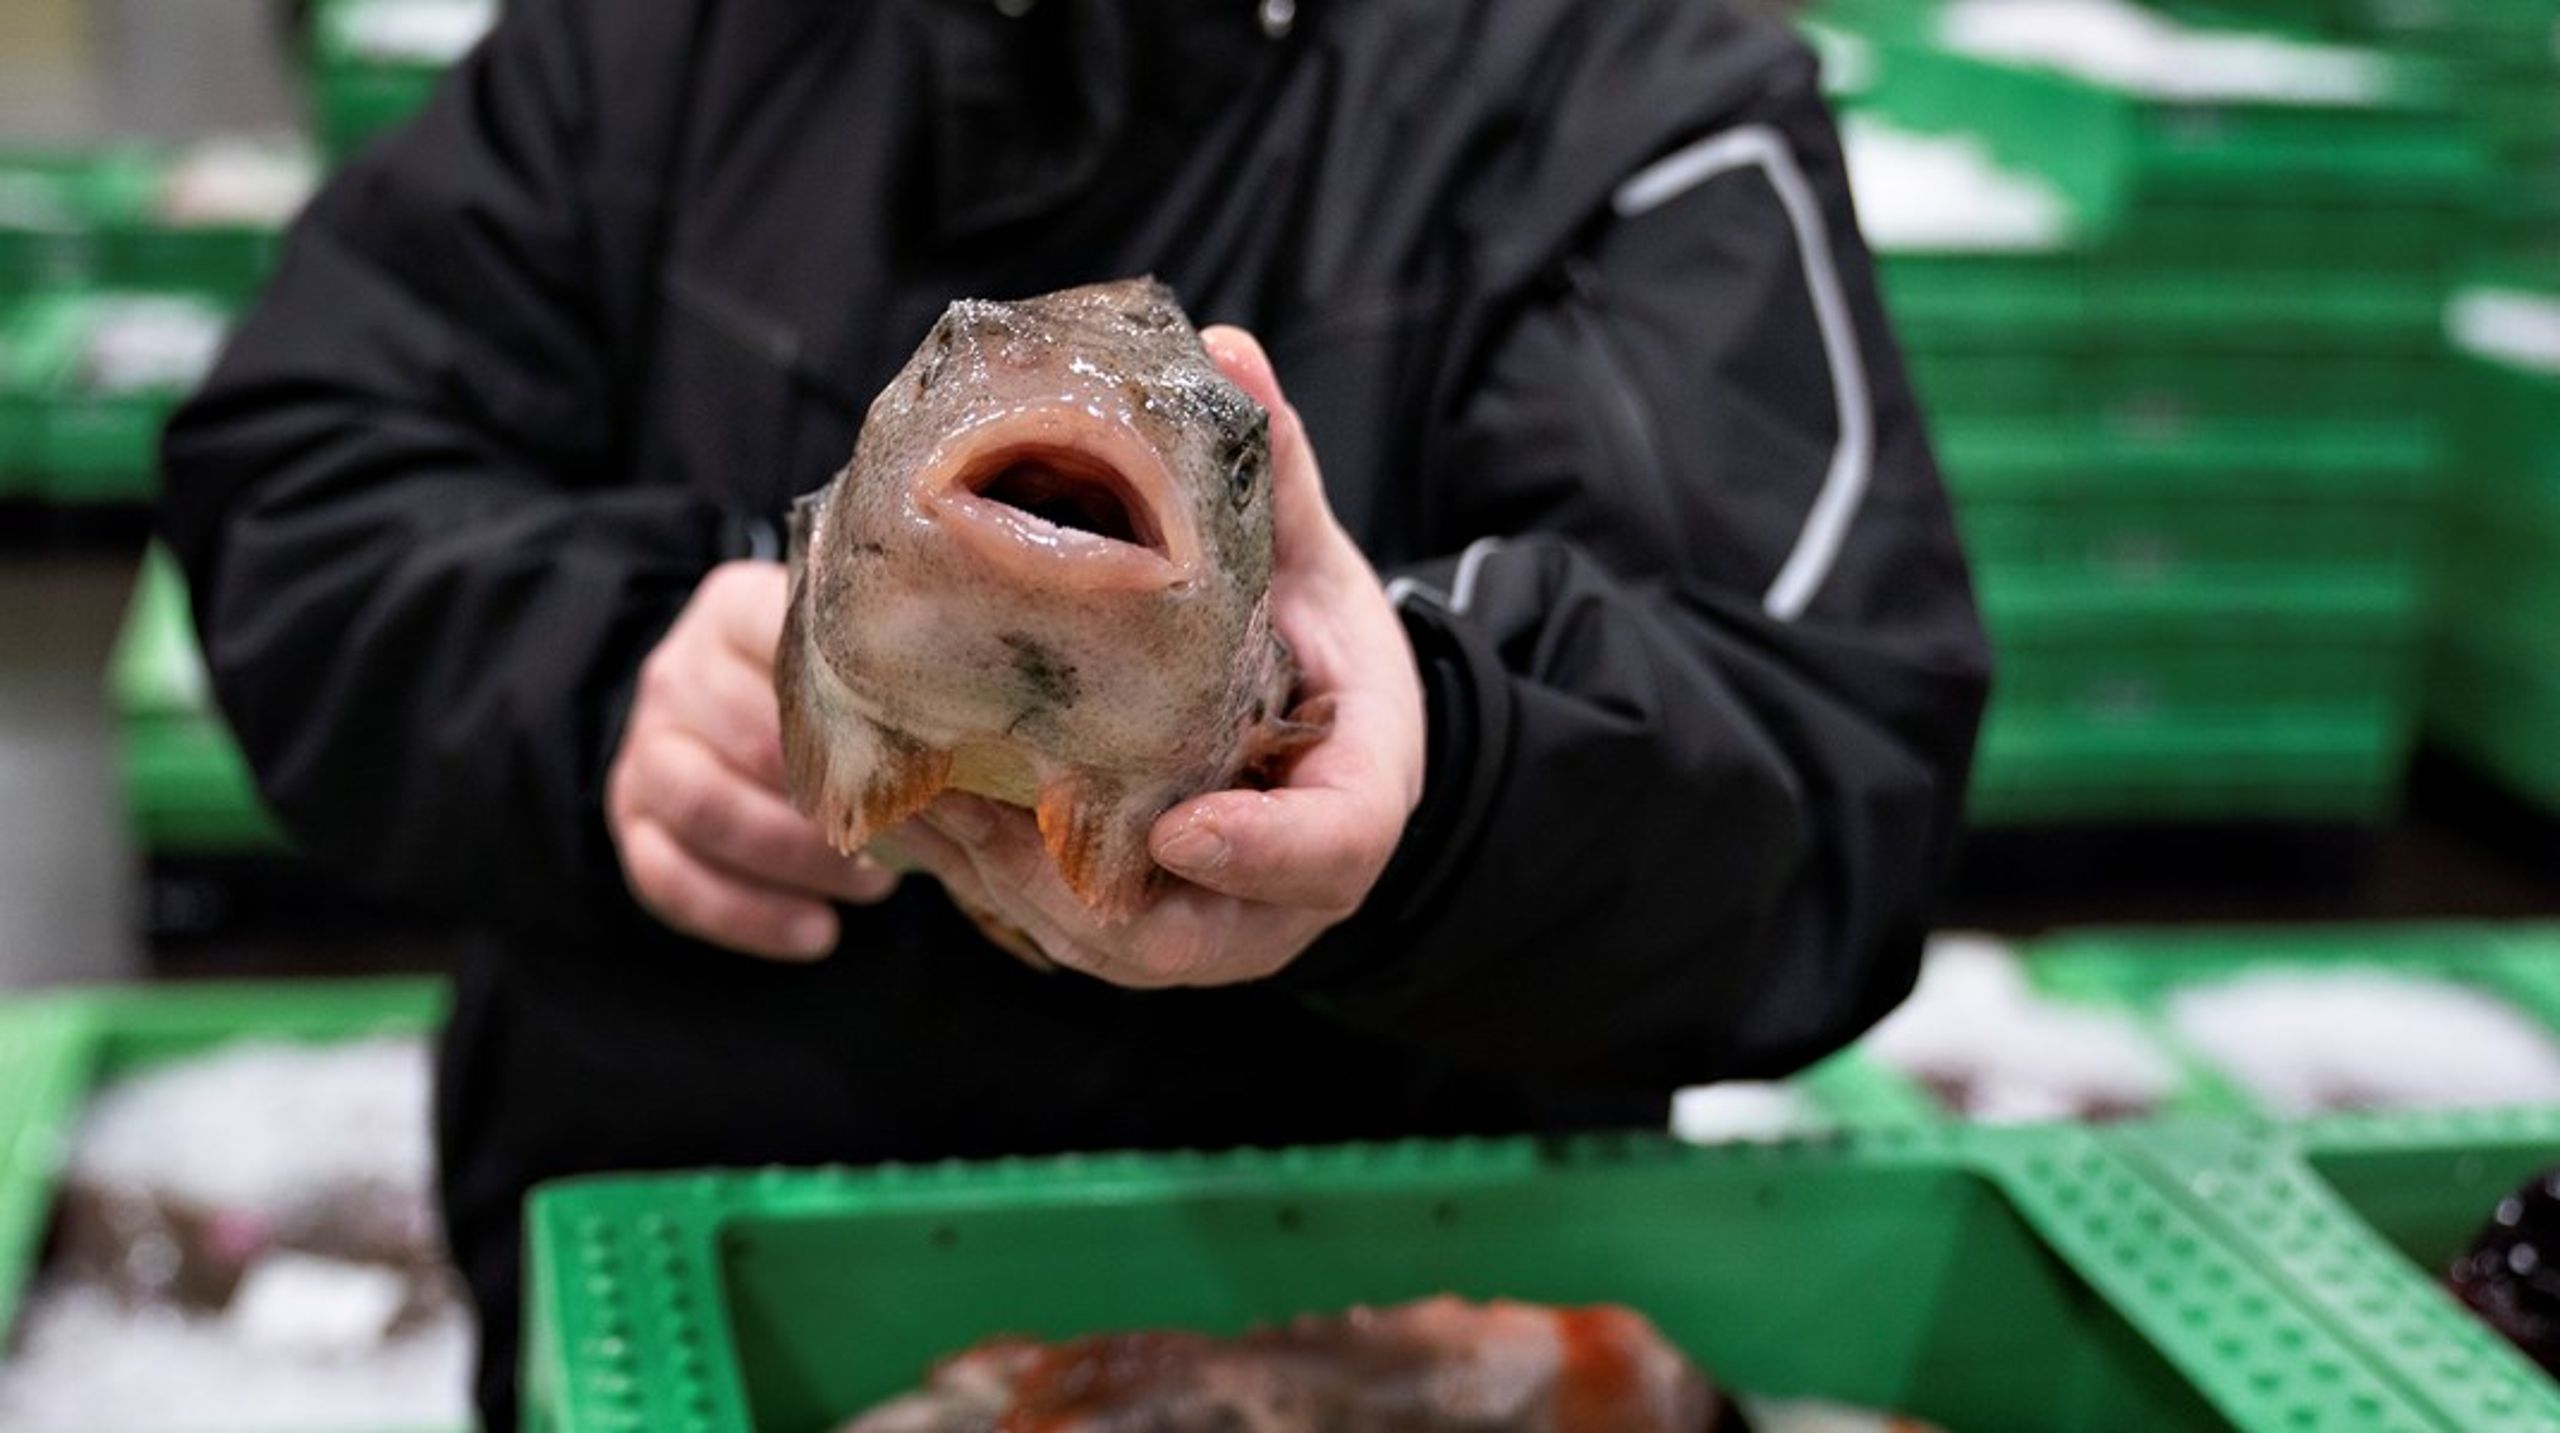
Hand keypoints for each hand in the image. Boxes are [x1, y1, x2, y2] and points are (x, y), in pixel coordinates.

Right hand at [606, 561, 900, 958]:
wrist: (724, 712)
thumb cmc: (823, 693)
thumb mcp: (851, 664)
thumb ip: (895, 682)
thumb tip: (990, 740)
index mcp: (735, 612)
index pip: (789, 645)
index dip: (860, 708)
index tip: (925, 754)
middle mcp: (678, 671)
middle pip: (752, 739)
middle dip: (838, 802)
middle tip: (911, 838)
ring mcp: (646, 745)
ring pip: (708, 808)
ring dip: (797, 860)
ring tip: (870, 887)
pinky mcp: (631, 817)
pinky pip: (672, 876)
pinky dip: (750, 913)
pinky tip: (817, 933)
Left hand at [887, 326, 1426, 986]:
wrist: (1321, 732)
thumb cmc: (1320, 643)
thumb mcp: (1315, 559)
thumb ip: (1276, 474)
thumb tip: (1225, 350)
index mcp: (1355, 793)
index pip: (1328, 850)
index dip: (1258, 852)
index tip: (1179, 827)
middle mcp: (1280, 889)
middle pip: (1192, 936)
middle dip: (1076, 888)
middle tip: (982, 813)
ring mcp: (1208, 924)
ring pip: (1108, 950)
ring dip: (1005, 890)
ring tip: (920, 806)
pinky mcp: (1138, 927)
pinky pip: (1058, 937)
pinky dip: (982, 889)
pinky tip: (906, 818)